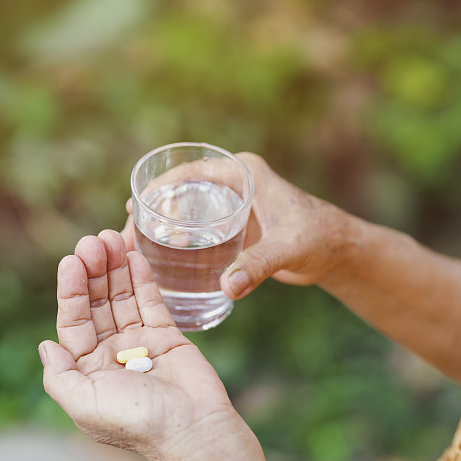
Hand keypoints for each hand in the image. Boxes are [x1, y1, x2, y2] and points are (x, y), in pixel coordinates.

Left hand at [40, 230, 271, 460]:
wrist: (194, 430)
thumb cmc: (138, 422)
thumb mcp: (85, 403)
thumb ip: (60, 375)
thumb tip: (45, 345)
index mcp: (88, 370)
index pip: (74, 321)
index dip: (71, 290)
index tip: (72, 260)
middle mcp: (111, 354)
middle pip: (97, 304)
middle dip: (94, 271)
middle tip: (94, 240)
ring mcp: (141, 344)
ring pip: (123, 298)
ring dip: (116, 269)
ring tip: (112, 238)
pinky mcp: (169, 337)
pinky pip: (152, 303)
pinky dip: (143, 280)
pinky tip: (135, 256)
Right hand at [122, 152, 359, 298]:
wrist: (337, 250)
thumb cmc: (319, 238)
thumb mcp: (287, 249)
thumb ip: (259, 266)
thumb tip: (228, 288)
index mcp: (243, 173)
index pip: (189, 173)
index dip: (157, 188)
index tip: (131, 207)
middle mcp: (234, 183)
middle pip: (180, 191)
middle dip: (151, 211)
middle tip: (123, 236)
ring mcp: (233, 203)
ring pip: (186, 210)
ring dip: (161, 226)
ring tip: (132, 249)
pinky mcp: (235, 224)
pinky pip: (197, 227)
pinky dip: (178, 239)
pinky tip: (159, 259)